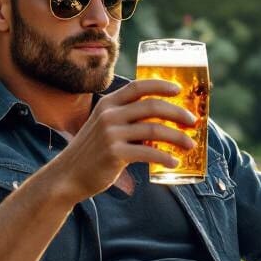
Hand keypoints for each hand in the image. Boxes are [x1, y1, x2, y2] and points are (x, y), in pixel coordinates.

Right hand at [57, 78, 195, 199]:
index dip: (161, 85)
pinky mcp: (114, 154)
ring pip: (154, 130)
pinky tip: (174, 163)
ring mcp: (111, 134)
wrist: (68, 175)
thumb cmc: (93, 151)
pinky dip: (165, 158)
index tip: (179, 90)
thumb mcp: (104, 126)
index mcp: (108, 104)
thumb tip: (162, 119)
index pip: (138, 87)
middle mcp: (109, 115)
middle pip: (152, 107)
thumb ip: (127, 118)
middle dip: (177, 113)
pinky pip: (148, 153)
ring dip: (177, 137)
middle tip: (193, 121)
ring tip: (190, 144)